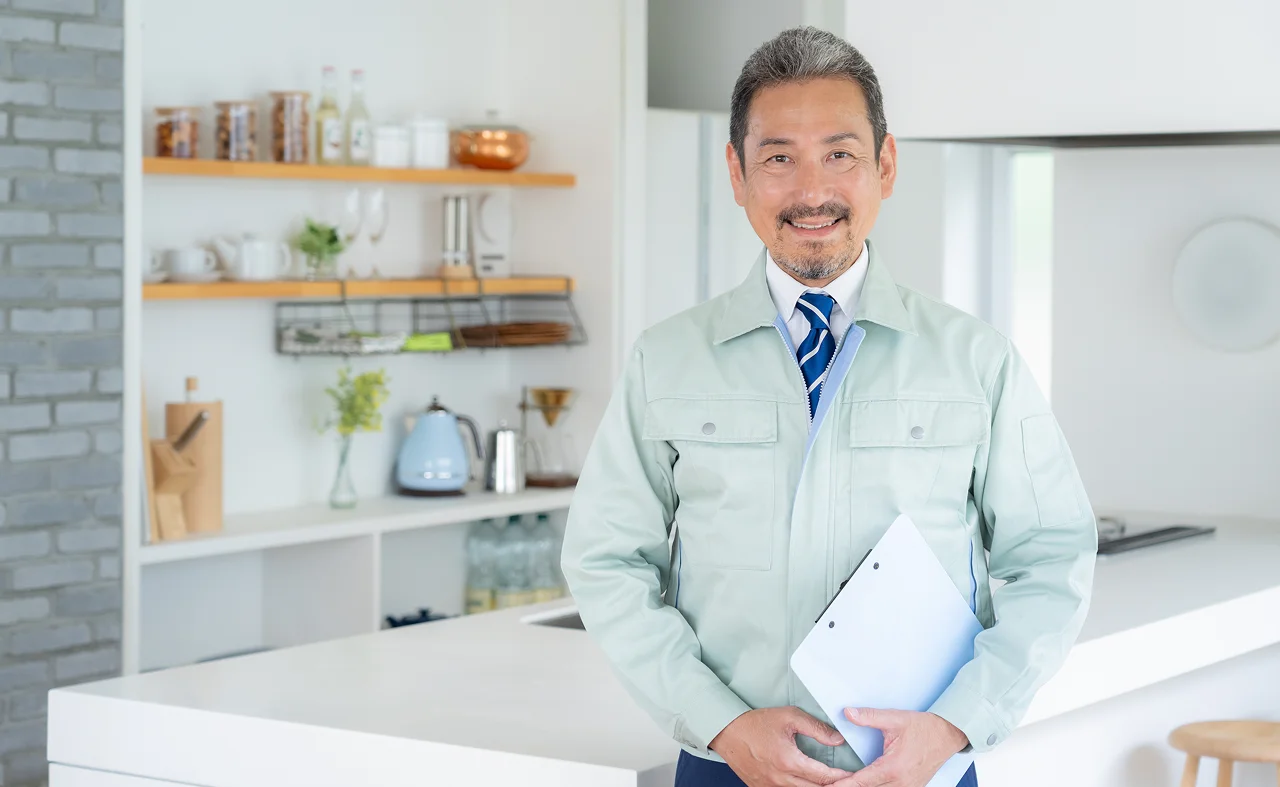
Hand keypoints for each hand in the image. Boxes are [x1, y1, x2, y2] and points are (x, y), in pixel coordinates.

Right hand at [710, 706, 854, 785]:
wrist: (727, 733)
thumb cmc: (757, 723)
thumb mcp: (789, 717)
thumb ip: (817, 728)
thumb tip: (838, 739)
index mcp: (789, 761)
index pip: (823, 776)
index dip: (841, 777)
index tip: (852, 775)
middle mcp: (780, 779)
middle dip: (831, 786)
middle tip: (845, 781)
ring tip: (826, 782)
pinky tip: (805, 783)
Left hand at [830, 709, 967, 786]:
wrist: (948, 734)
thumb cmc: (925, 728)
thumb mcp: (895, 719)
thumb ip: (869, 717)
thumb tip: (848, 713)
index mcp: (893, 768)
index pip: (860, 782)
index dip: (842, 785)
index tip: (828, 786)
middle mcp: (901, 783)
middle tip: (830, 784)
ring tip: (844, 784)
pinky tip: (864, 784)